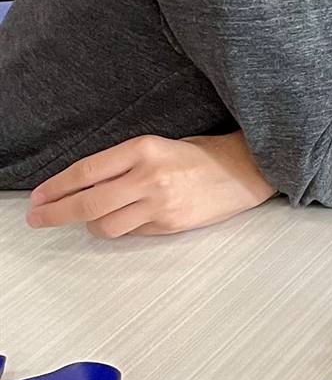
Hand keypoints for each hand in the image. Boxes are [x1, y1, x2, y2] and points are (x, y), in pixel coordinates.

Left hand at [26, 131, 275, 238]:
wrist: (246, 170)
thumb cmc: (202, 155)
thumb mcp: (158, 147)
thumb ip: (123, 166)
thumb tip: (83, 188)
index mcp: (144, 149)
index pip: (86, 172)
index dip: (56, 188)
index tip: (38, 198)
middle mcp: (149, 176)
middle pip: (88, 203)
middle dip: (56, 214)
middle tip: (38, 219)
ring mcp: (160, 204)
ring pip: (105, 225)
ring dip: (92, 224)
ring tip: (94, 217)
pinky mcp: (170, 224)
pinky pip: (131, 232)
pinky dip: (122, 227)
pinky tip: (130, 217)